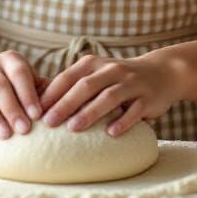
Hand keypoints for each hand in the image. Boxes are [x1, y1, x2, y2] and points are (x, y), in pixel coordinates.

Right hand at [0, 49, 49, 139]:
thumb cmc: (14, 79)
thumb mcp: (27, 76)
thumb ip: (43, 88)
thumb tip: (63, 105)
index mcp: (10, 60)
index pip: (19, 74)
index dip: (27, 94)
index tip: (37, 115)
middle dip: (11, 109)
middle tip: (23, 130)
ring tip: (4, 136)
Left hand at [38, 53, 182, 137]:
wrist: (161, 73)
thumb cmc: (118, 79)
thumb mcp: (96, 74)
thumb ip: (72, 85)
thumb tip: (36, 102)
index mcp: (93, 64)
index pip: (67, 77)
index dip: (51, 93)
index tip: (34, 111)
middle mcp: (111, 70)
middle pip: (85, 86)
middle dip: (65, 104)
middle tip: (48, 123)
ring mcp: (131, 83)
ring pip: (108, 97)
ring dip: (90, 113)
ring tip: (73, 129)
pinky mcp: (147, 98)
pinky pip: (134, 110)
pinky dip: (122, 121)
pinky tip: (111, 133)